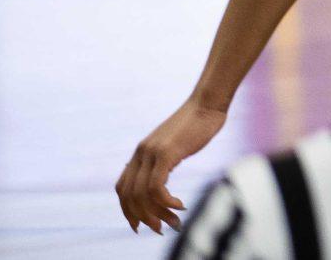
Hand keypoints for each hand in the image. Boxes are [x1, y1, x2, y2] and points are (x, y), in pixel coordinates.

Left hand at [117, 98, 226, 232]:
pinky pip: (156, 186)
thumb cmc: (198, 123)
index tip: (139, 224)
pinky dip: (166, 201)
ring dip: (157, 213)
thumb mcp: (174, 146)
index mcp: (140, 153)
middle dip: (141, 216)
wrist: (208, 103)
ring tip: (173, 222)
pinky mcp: (166, 153)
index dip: (127, 209)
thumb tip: (161, 180)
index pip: (122, 188)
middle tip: (159, 228)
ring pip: (142, 194)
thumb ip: (164, 161)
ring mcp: (152, 152)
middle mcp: (141, 153)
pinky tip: (180, 205)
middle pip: (129, 195)